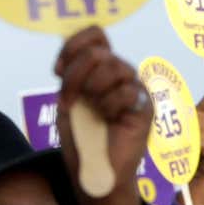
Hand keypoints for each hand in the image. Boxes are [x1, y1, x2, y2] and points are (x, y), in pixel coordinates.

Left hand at [53, 26, 151, 204]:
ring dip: (93, 91)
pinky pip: (127, 91)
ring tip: (94, 112)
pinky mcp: (145, 106)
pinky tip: (109, 119)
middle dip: (76, 76)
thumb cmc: (81, 138)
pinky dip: (109, 106)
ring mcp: (134, 89)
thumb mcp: (68, 99)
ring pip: (114, 68)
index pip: (96, 34)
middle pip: (99, 52)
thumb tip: (75, 50)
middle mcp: (119, 74)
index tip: (58, 71)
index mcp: (100, 68)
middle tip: (72, 101)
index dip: (74, 45)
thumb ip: (72, 73)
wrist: (93, 170)